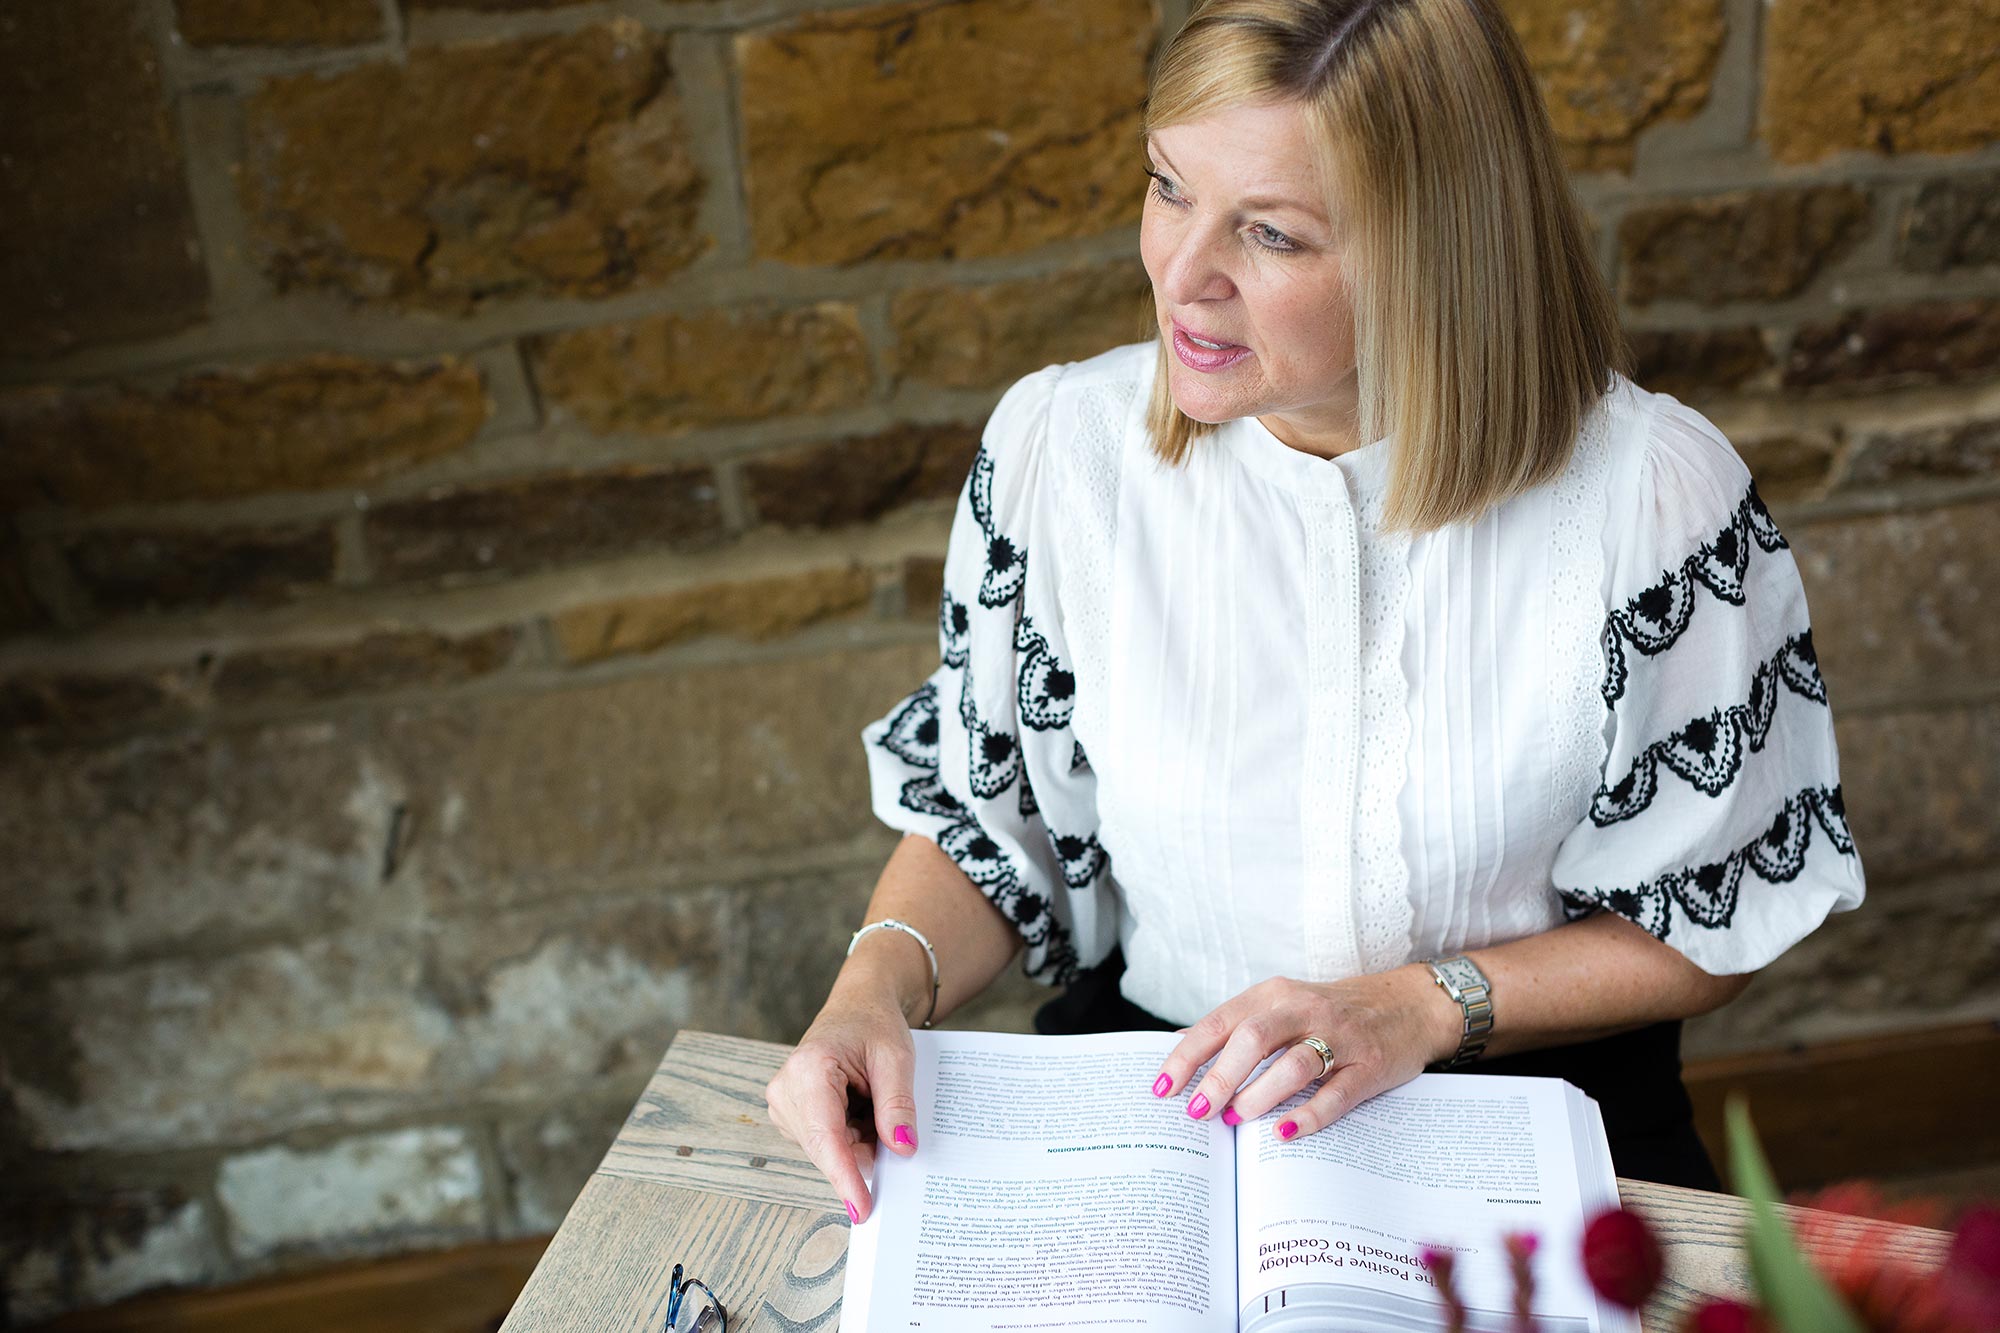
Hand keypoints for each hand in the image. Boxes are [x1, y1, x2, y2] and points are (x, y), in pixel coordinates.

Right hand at [764, 977, 920, 1224]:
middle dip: (865, 1148)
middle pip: (828, 1148)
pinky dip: (851, 1134)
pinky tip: (862, 1105)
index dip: (845, 1177)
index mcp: (809, 1068)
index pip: (826, 1137)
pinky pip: (826, 1143)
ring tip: (873, 1098)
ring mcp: (784, 1104)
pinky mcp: (791, 1114)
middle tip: (893, 1120)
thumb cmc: (875, 1024)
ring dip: (859, 1138)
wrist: (858, 1005)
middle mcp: (785, 1089)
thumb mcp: (897, 1058)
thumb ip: (897, 1104)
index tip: (862, 1209)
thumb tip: (902, 1149)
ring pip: (828, 1149)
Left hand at [1152, 968, 1458, 1140]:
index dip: (1187, 1056)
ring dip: (1260, 1095)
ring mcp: (1341, 1037)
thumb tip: (1182, 1052)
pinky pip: (1337, 1093)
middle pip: (1253, 1038)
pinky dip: (1310, 1115)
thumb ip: (1239, 1027)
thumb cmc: (1334, 1011)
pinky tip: (1286, 1133)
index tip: (1162, 1088)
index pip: (1220, 1022)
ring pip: (1294, 1064)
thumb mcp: (1284, 1006)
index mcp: (1275, 995)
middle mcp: (1305, 1009)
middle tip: (1199, 1111)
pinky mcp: (1371, 1065)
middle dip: (1221, 1077)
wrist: (1411, 1004)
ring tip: (1237, 1120)